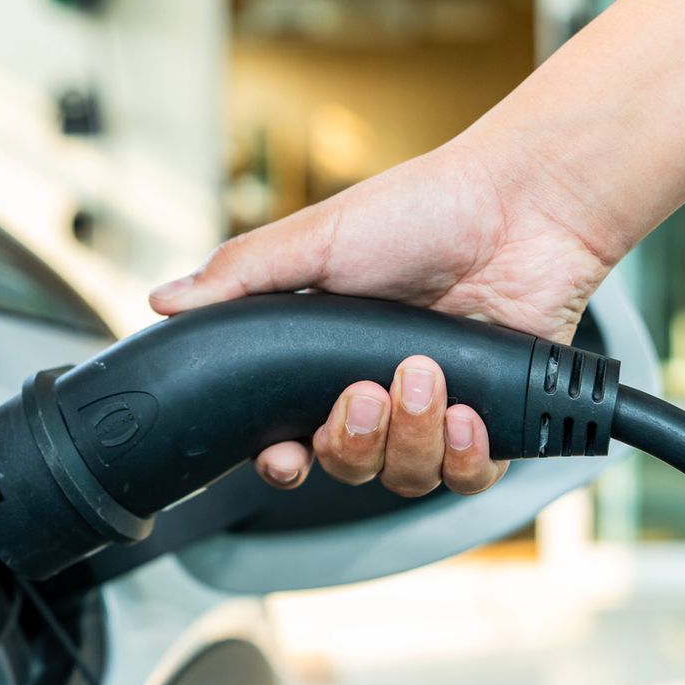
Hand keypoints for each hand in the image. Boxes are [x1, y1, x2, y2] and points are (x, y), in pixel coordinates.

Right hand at [149, 138, 618, 494]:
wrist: (520, 207)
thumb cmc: (424, 210)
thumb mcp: (315, 238)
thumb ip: (238, 278)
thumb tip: (163, 302)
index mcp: (328, 358)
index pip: (290, 438)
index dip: (282, 462)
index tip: (284, 456)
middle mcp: (380, 390)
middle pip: (345, 467)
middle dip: (351, 441)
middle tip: (364, 393)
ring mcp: (438, 408)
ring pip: (405, 478)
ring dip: (410, 438)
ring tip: (426, 376)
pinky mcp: (496, 419)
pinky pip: (469, 477)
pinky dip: (465, 456)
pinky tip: (466, 413)